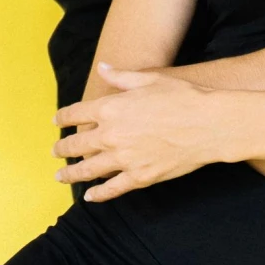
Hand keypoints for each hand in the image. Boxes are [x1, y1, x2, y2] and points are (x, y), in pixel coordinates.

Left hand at [54, 66, 225, 201]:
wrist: (208, 124)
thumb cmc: (182, 97)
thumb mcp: (150, 79)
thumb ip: (121, 77)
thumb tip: (102, 68)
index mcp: (111, 108)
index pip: (76, 114)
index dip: (63, 118)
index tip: (57, 122)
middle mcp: (112, 135)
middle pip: (77, 144)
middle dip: (62, 149)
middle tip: (55, 152)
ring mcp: (124, 158)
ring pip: (88, 170)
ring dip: (70, 173)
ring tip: (60, 176)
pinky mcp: (140, 177)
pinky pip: (112, 189)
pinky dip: (98, 194)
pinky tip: (89, 196)